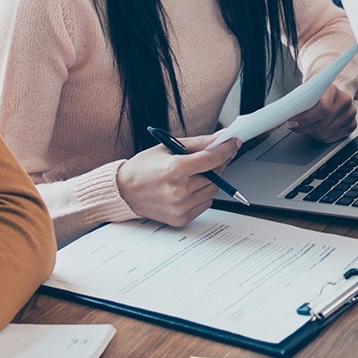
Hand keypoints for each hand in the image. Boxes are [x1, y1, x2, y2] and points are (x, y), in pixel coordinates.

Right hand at [116, 134, 236, 227]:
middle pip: (215, 176)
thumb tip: (220, 138)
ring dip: (210, 180)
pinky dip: (202, 194)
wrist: (124, 191)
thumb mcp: (168, 147)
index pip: (212, 159)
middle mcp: (179, 190)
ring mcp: (180, 206)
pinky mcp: (181, 218)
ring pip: (212, 191)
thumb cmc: (143, 168)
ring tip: (193, 174)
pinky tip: (188, 188)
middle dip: (217, 164)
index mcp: (175, 169)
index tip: (233, 143)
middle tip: (211, 158)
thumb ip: (197, 143)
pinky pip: (204, 204)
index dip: (227, 149)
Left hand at [286, 82, 355, 141]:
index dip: (305, 118)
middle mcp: (345, 100)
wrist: (331, 93)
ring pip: (326, 133)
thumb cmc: (317, 93)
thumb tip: (284, 115)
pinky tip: (316, 130)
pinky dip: (322, 137)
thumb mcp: (306, 92)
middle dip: (305, 128)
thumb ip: (299, 102)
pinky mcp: (352, 124)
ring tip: (305, 127)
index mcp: (333, 89)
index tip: (292, 122)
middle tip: (294, 126)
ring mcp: (350, 113)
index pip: (322, 108)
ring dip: (312, 133)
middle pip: (323, 123)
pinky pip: (333, 138)